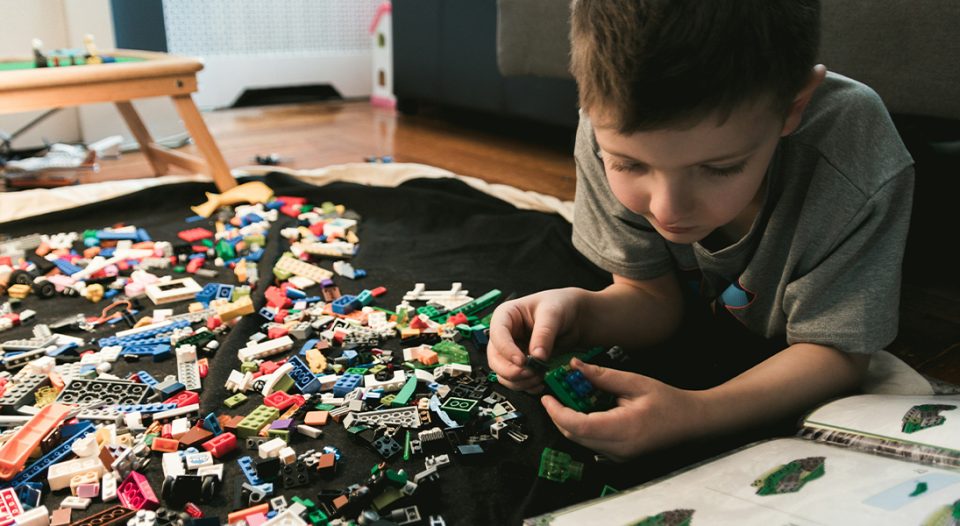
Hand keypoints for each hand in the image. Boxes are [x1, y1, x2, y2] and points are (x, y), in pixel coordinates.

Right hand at [487, 288, 584, 392]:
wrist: (573, 317)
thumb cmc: (559, 305)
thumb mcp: (552, 313)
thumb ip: (544, 334)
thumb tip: (537, 356)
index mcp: (505, 316)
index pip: (497, 335)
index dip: (506, 350)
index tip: (521, 361)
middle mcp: (505, 335)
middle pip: (495, 359)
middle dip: (512, 371)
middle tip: (531, 373)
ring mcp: (512, 351)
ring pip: (503, 374)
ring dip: (520, 381)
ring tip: (539, 376)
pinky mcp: (521, 364)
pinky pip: (515, 381)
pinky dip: (526, 386)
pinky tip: (539, 382)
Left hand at [541, 358, 704, 460]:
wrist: (691, 422)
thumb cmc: (668, 401)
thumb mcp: (635, 382)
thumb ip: (602, 376)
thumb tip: (574, 366)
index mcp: (623, 429)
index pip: (578, 426)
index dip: (557, 412)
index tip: (547, 397)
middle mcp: (618, 448)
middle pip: (574, 436)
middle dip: (558, 415)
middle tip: (553, 394)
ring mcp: (619, 456)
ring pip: (581, 441)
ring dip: (569, 421)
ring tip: (569, 398)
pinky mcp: (620, 456)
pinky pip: (592, 443)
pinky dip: (582, 427)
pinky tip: (586, 410)